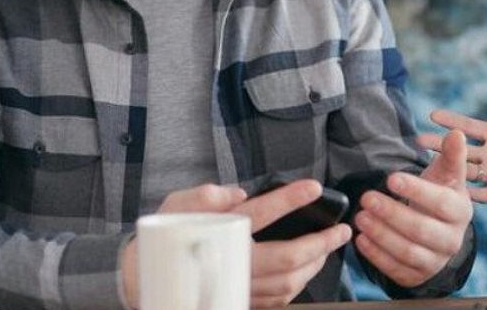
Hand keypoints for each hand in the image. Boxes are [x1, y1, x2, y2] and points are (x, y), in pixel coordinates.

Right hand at [120, 182, 351, 308]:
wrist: (145, 277)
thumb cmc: (165, 234)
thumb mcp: (177, 205)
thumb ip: (205, 196)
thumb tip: (237, 195)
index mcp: (220, 234)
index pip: (262, 213)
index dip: (290, 199)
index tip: (314, 187)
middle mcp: (234, 265)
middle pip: (287, 258)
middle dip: (321, 243)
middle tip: (342, 230)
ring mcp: (238, 288)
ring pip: (288, 283)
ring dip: (314, 266)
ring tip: (329, 248)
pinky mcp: (240, 300)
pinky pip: (277, 300)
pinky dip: (298, 286)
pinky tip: (307, 270)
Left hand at [354, 129, 473, 287]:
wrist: (440, 231)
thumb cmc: (440, 195)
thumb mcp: (447, 175)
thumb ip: (451, 155)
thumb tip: (456, 133)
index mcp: (460, 211)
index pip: (441, 203)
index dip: (416, 191)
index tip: (391, 178)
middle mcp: (452, 239)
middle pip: (422, 230)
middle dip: (391, 214)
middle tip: (366, 198)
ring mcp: (436, 261)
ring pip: (408, 252)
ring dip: (381, 235)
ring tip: (360, 217)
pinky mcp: (417, 275)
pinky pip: (396, 269)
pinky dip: (376, 256)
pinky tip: (361, 240)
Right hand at [418, 64, 486, 216]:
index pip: (469, 126)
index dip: (452, 121)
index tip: (432, 114)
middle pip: (461, 148)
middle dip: (440, 143)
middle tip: (418, 139)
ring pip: (467, 169)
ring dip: (450, 165)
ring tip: (429, 164)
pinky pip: (483, 192)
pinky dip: (470, 192)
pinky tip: (455, 190)